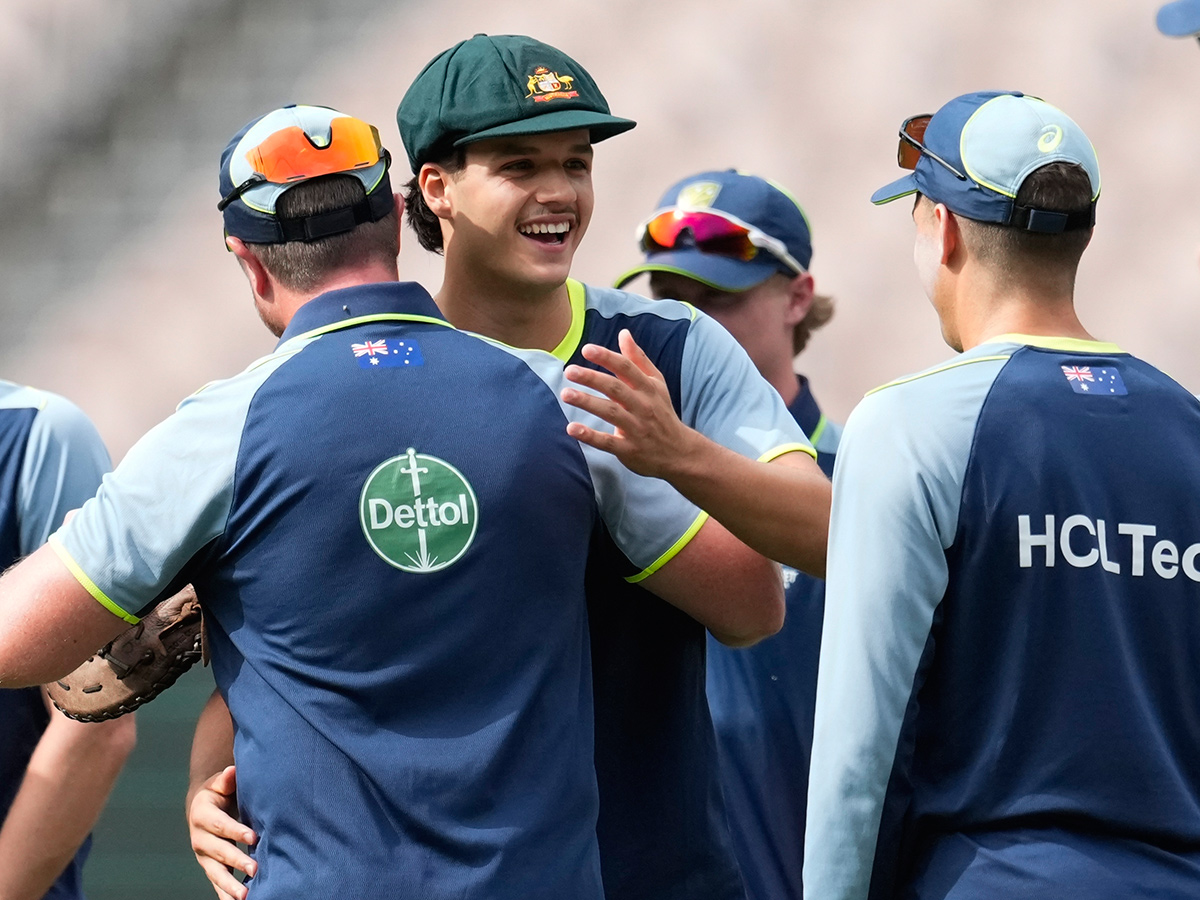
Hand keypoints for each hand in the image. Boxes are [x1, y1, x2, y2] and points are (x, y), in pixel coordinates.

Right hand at [188, 765, 256, 899]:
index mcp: (202, 815)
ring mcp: (203, 855)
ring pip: (215, 872)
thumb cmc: (219, 792)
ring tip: (245, 896)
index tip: (254, 837)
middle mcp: (200, 838)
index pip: (220, 825)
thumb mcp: (220, 783)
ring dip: (230, 885)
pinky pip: (216, 883)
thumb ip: (226, 779)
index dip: (236, 831)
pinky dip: (225, 894)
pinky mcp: (209, 866)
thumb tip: (232, 772)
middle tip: (255, 869)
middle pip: (219, 851)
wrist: (202, 807)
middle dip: (237, 860)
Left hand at [561, 329, 693, 478]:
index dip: (607, 357)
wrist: (679, 452)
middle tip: (570, 370)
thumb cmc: (662, 412)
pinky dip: (590, 436)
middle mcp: (643, 406)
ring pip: (610, 412)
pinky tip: (572, 428)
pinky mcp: (629, 449)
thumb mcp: (656, 384)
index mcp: (648, 388)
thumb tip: (623, 333)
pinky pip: (608, 442)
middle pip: (615, 388)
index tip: (587, 349)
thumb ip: (638, 359)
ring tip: (565, 394)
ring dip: (587, 402)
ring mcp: (636, 428)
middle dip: (592, 378)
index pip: (627, 368)